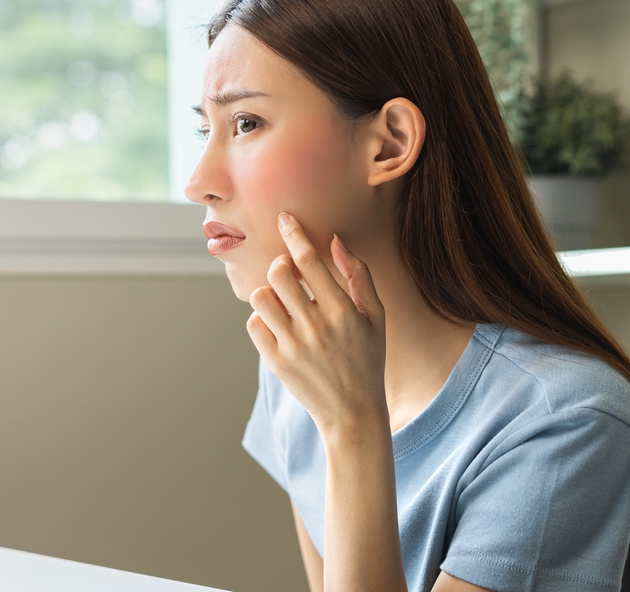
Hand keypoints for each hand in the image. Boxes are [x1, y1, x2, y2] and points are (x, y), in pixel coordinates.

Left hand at [246, 213, 387, 439]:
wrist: (353, 412)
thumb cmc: (367, 358)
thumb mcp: (375, 316)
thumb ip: (358, 275)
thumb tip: (334, 241)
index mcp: (343, 311)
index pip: (310, 261)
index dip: (294, 234)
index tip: (283, 218)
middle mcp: (317, 326)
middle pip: (279, 274)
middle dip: (281, 267)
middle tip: (290, 276)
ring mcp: (294, 345)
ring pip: (261, 297)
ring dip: (268, 293)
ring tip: (283, 303)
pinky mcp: (276, 362)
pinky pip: (254, 325)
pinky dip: (262, 320)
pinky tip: (279, 327)